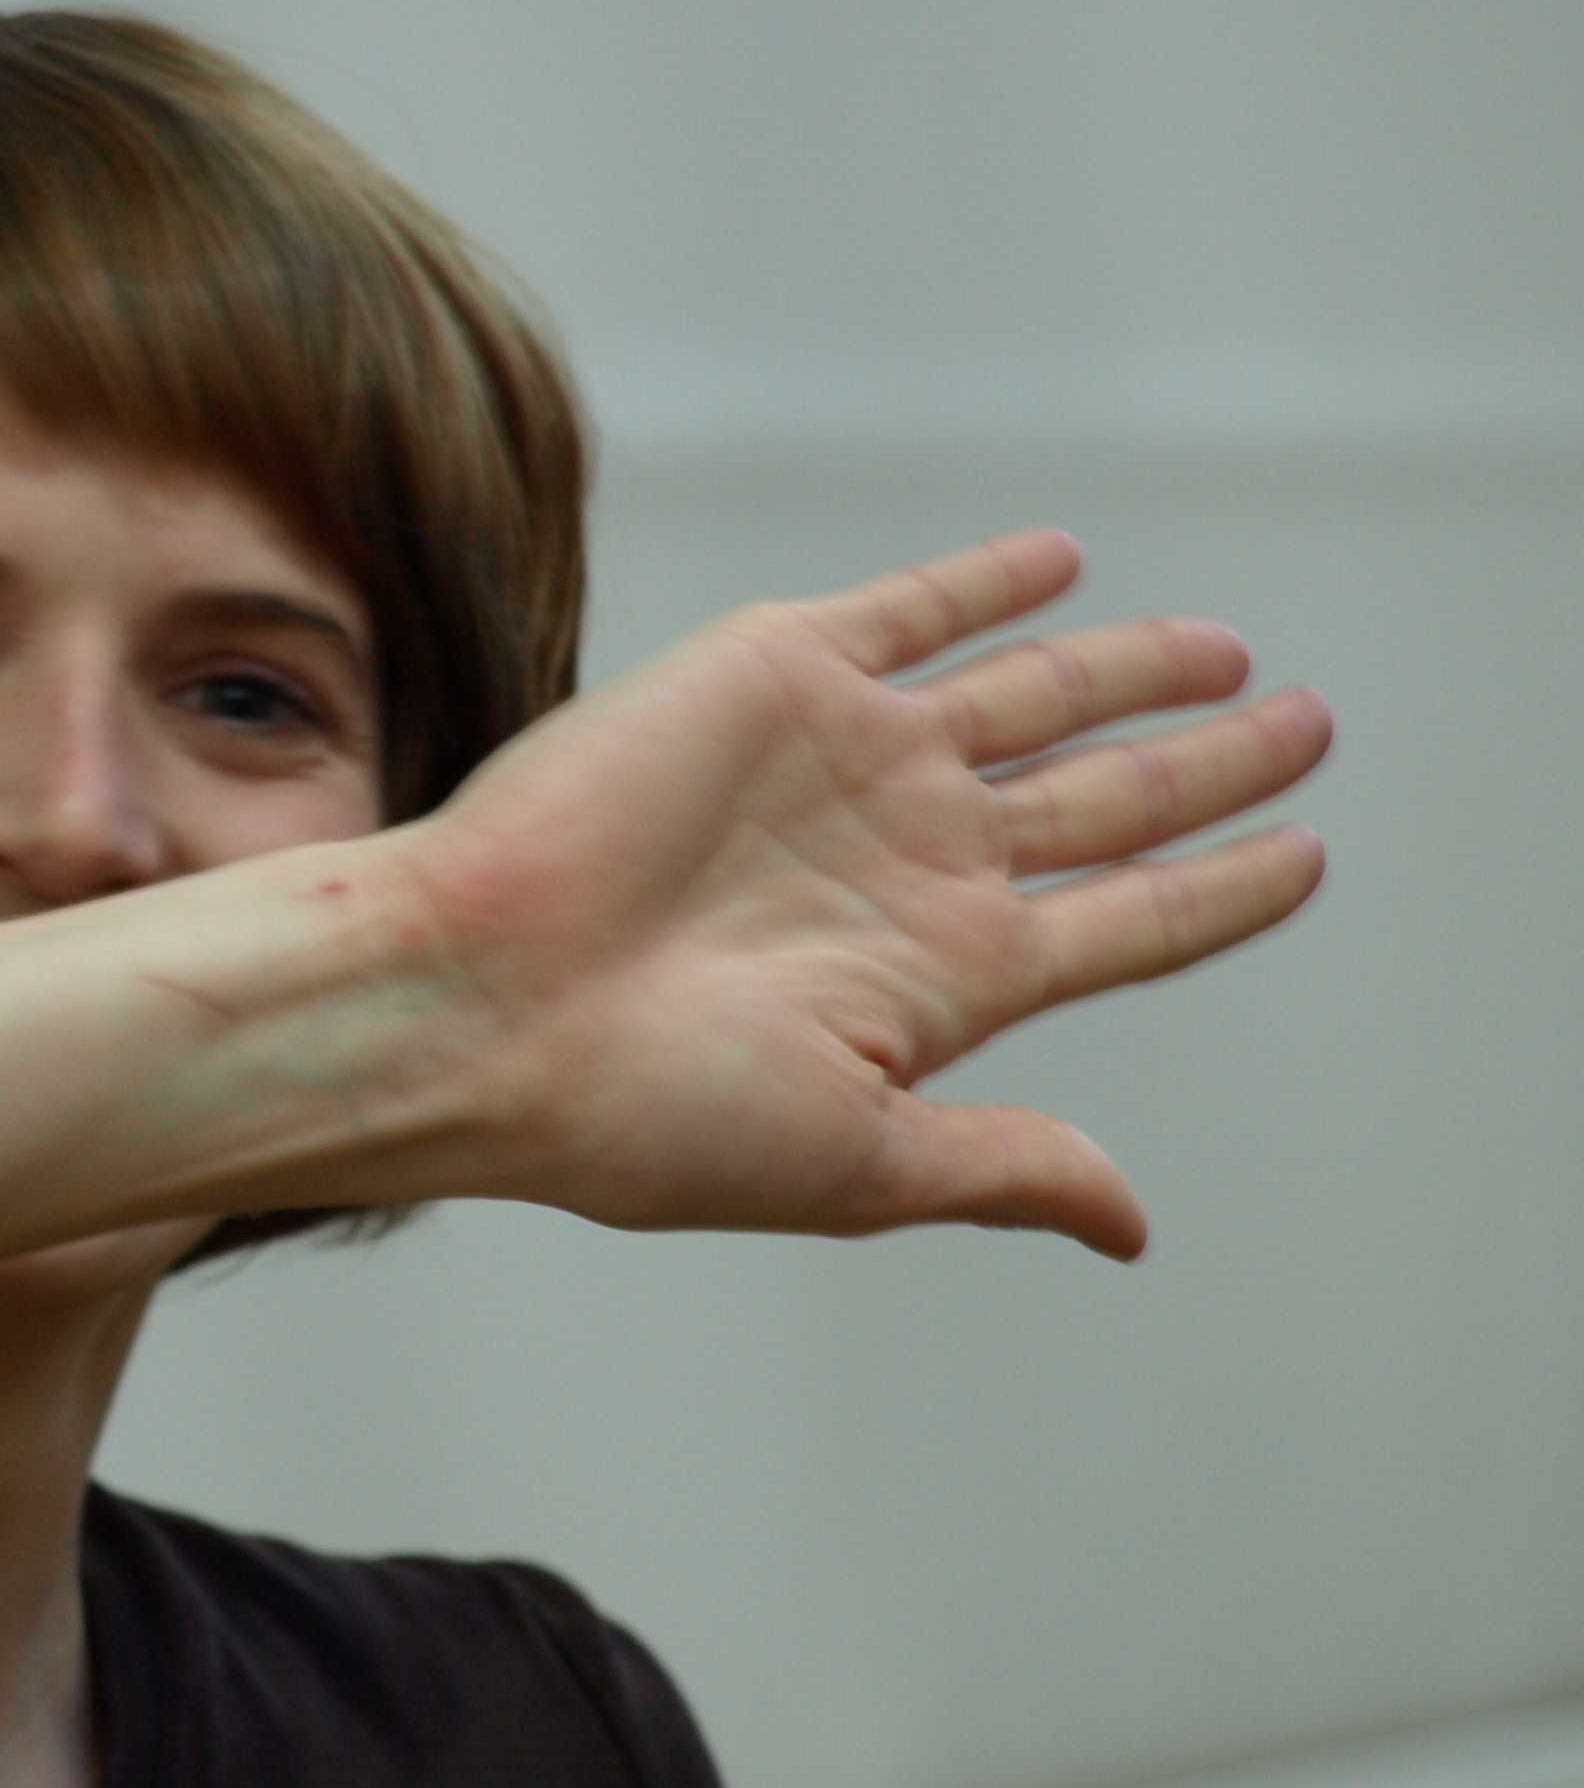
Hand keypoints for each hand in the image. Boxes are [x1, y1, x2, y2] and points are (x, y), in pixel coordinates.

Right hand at [397, 532, 1328, 1257]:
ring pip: (1033, 697)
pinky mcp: (776, 672)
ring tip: (1225, 656)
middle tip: (1309, 725)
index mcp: (938, 976)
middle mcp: (905, 858)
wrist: (476, 996)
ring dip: (1129, 668)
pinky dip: (989, 582)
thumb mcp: (856, 1159)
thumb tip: (1133, 1224)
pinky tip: (1060, 563)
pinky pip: (909, 611)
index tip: (1310, 856)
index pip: (1129, 919)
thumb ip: (1002, 1162)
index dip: (1224, 886)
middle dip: (1212, 765)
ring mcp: (847, 761)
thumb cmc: (635, 1107)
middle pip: (1107, 800)